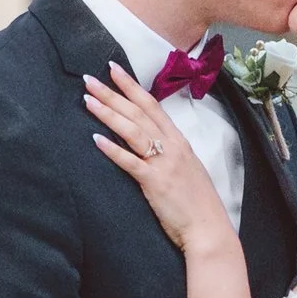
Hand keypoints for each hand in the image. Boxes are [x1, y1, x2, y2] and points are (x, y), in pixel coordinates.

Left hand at [85, 66, 234, 253]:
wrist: (208, 228)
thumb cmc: (197, 202)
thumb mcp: (186, 167)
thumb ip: (169, 151)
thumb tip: (149, 141)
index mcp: (179, 140)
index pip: (152, 104)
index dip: (131, 86)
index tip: (113, 69)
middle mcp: (171, 146)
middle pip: (138, 112)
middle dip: (112, 93)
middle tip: (89, 79)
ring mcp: (163, 163)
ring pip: (132, 131)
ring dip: (108, 114)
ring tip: (88, 100)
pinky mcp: (155, 183)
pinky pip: (130, 162)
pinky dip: (112, 150)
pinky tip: (95, 139)